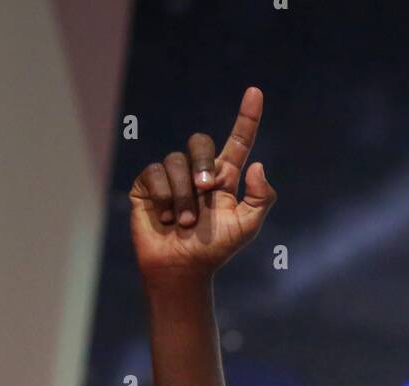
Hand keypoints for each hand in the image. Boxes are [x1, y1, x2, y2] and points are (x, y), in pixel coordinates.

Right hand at [129, 86, 276, 283]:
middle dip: (203, 161)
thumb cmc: (214, 251)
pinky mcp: (147, 185)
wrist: (181, 269)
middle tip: (206, 190)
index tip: (255, 92)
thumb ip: (261, 198)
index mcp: (225, 179)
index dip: (247, 117)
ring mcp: (172, 176)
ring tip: (183, 223)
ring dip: (183, 196)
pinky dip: (164, 197)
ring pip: (176, 162)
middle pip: (200, 142)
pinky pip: (155, 173)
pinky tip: (165, 218)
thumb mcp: (247, 227)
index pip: (238, 142)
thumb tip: (258, 164)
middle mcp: (198, 172)